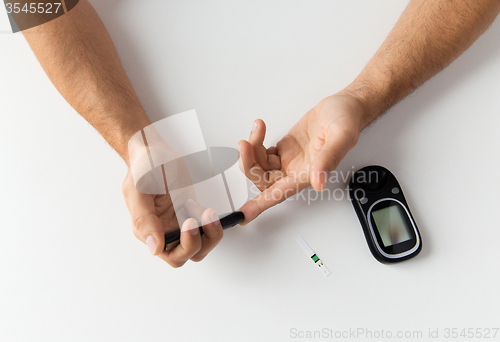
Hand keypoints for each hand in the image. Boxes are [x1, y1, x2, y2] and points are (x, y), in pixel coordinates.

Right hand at [122, 138, 223, 267]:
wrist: (153, 152)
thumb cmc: (142, 168)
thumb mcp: (137, 191)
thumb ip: (143, 220)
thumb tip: (155, 247)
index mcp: (148, 230)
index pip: (171, 255)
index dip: (185, 245)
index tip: (189, 223)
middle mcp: (164, 231)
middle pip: (188, 254)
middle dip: (200, 241)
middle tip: (203, 219)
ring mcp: (179, 222)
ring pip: (200, 244)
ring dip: (210, 233)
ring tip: (209, 213)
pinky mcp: (191, 212)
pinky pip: (206, 227)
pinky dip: (212, 222)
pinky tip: (206, 208)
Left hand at [238, 91, 367, 222]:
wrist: (345, 106)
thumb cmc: (347, 120)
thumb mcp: (341, 136)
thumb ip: (328, 159)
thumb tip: (318, 182)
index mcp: (308, 174)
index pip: (280, 194)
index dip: (261, 205)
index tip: (244, 215)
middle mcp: (297, 170)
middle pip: (263, 179)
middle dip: (249, 164)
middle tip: (245, 144)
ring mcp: (290, 160)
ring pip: (260, 166)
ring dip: (251, 151)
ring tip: (256, 129)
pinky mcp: (285, 149)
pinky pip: (263, 154)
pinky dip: (256, 143)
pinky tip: (259, 130)